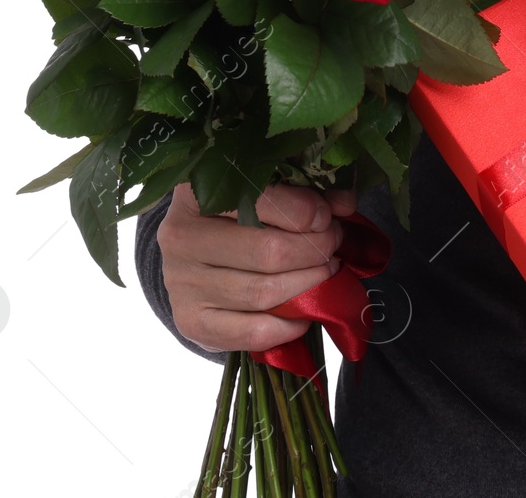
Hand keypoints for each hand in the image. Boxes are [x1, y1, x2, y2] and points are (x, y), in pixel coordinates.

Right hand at [158, 182, 358, 353]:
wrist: (194, 261)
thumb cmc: (236, 217)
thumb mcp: (265, 194)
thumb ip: (305, 194)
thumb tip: (346, 203)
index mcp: (195, 193)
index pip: (258, 200)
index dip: (304, 210)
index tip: (328, 217)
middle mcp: (180, 237)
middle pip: (266, 250)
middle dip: (314, 249)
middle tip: (334, 244)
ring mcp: (181, 283)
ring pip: (262, 292)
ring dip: (307, 283)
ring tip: (326, 271)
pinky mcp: (190, 322)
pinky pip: (251, 331)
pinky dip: (288, 325)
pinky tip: (304, 311)